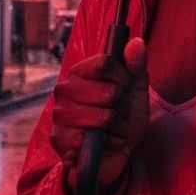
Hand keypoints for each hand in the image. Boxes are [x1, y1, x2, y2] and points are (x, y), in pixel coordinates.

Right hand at [50, 37, 148, 191]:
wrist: (116, 152)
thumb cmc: (123, 116)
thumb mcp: (135, 88)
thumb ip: (136, 65)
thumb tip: (136, 42)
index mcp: (79, 72)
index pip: (105, 62)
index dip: (124, 78)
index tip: (126, 89)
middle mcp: (63, 89)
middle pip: (109, 92)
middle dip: (124, 107)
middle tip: (121, 114)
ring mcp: (59, 115)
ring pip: (105, 117)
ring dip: (119, 127)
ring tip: (115, 129)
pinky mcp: (59, 139)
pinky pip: (95, 139)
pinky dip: (111, 143)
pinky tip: (107, 143)